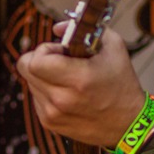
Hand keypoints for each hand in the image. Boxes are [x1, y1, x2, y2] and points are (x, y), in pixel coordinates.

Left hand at [17, 28, 144, 148]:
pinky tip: (67, 93)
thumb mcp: (113, 48)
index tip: (60, 51)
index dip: (44, 50)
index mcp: (78, 80)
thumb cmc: (122, 85)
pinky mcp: (50, 123)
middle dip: (40, 59)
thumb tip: (57, 28)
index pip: (35, 61)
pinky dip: (46, 92)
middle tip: (59, 61)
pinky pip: (36, 98)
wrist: (128, 125)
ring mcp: (53, 114)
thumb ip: (85, 29)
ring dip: (43, 76)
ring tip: (67, 79)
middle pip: (26, 70)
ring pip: (29, 83)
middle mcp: (62, 100)